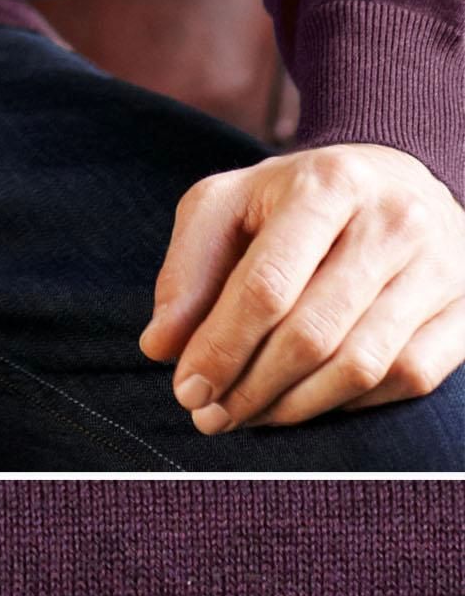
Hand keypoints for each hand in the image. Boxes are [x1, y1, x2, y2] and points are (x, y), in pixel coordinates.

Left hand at [138, 142, 464, 431]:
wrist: (396, 180)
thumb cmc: (296, 198)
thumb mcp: (231, 203)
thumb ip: (189, 267)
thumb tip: (160, 346)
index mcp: (325, 184)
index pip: (267, 283)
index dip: (221, 346)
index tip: (186, 387)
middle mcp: (391, 222)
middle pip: (313, 332)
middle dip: (251, 385)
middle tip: (210, 415)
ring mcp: (438, 268)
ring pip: (361, 365)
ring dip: (294, 407)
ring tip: (247, 416)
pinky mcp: (464, 310)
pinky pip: (407, 378)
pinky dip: (349, 404)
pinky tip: (307, 404)